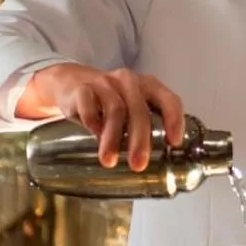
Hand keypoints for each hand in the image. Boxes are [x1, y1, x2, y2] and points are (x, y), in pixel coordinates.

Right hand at [20, 63, 185, 170]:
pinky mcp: (81, 88)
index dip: (174, 120)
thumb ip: (145, 126)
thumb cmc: (110, 101)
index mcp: (148, 86)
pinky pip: (88, 103)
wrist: (72, 83)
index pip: (168, 99)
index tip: (173, 143)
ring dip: (113, 138)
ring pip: (114, 109)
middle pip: (139, 110)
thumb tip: (157, 162)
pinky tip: (93, 134)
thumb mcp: (131, 108)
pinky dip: (92, 120)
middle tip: (138, 164)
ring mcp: (105, 83)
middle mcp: (129, 82)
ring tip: (109, 160)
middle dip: (140, 140)